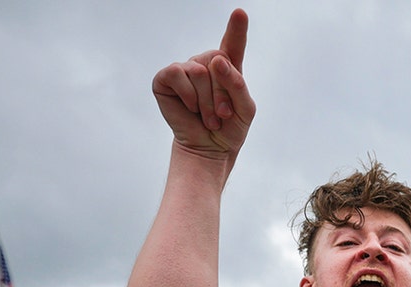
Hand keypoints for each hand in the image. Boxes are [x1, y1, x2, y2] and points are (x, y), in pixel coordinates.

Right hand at [152, 10, 255, 162]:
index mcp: (227, 68)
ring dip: (208, 101)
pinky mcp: (165, 79)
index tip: (240, 13)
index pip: (232, 44)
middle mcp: (204, 64)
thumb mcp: (245, 109)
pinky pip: (178, 74)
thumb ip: (237, 84)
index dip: (236, 29)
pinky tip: (190, 108)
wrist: (207, 149)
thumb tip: (216, 60)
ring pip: (199, 71)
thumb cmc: (229, 129)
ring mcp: (184, 70)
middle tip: (223, 115)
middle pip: (217, 60)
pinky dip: (188, 95)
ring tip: (210, 118)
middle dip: (222, 92)